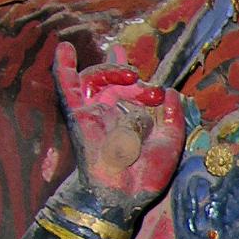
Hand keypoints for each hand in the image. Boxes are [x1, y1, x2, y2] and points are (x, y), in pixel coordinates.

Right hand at [54, 41, 183, 208]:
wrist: (125, 191)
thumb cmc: (147, 174)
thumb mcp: (170, 141)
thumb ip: (173, 116)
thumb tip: (172, 92)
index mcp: (129, 117)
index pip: (127, 87)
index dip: (126, 70)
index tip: (135, 66)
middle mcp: (109, 112)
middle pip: (116, 81)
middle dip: (135, 81)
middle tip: (152, 92)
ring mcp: (92, 111)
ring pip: (96, 78)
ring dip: (113, 71)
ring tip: (132, 75)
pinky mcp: (78, 113)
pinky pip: (67, 86)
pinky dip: (64, 67)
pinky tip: (65, 47)